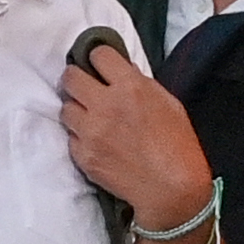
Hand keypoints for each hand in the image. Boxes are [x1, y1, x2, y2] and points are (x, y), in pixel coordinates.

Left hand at [62, 46, 215, 231]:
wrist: (171, 189)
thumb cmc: (178, 146)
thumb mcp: (169, 104)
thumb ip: (142, 84)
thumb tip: (123, 72)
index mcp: (130, 87)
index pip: (98, 54)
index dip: (99, 58)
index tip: (101, 66)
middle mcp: (105, 105)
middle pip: (70, 76)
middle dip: (78, 79)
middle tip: (86, 88)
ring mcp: (90, 131)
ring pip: (65, 108)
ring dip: (77, 110)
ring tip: (91, 118)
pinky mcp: (82, 155)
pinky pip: (71, 137)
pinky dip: (80, 137)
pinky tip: (96, 142)